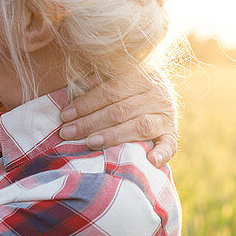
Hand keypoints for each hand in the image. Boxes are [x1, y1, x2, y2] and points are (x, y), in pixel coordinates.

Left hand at [57, 67, 177, 167]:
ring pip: (139, 125)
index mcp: (139, 75)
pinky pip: (170, 144)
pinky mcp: (171, 133)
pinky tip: (150, 160)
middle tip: (68, 132)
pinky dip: (162, 153)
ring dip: (113, 136)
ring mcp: (165, 114)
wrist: (158, 91)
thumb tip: (69, 97)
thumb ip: (97, 84)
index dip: (85, 103)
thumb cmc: (126, 87)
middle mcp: (155, 93)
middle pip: (120, 110)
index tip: (64, 115)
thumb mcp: (114, 78)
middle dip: (91, 122)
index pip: (109, 91)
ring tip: (90, 143)